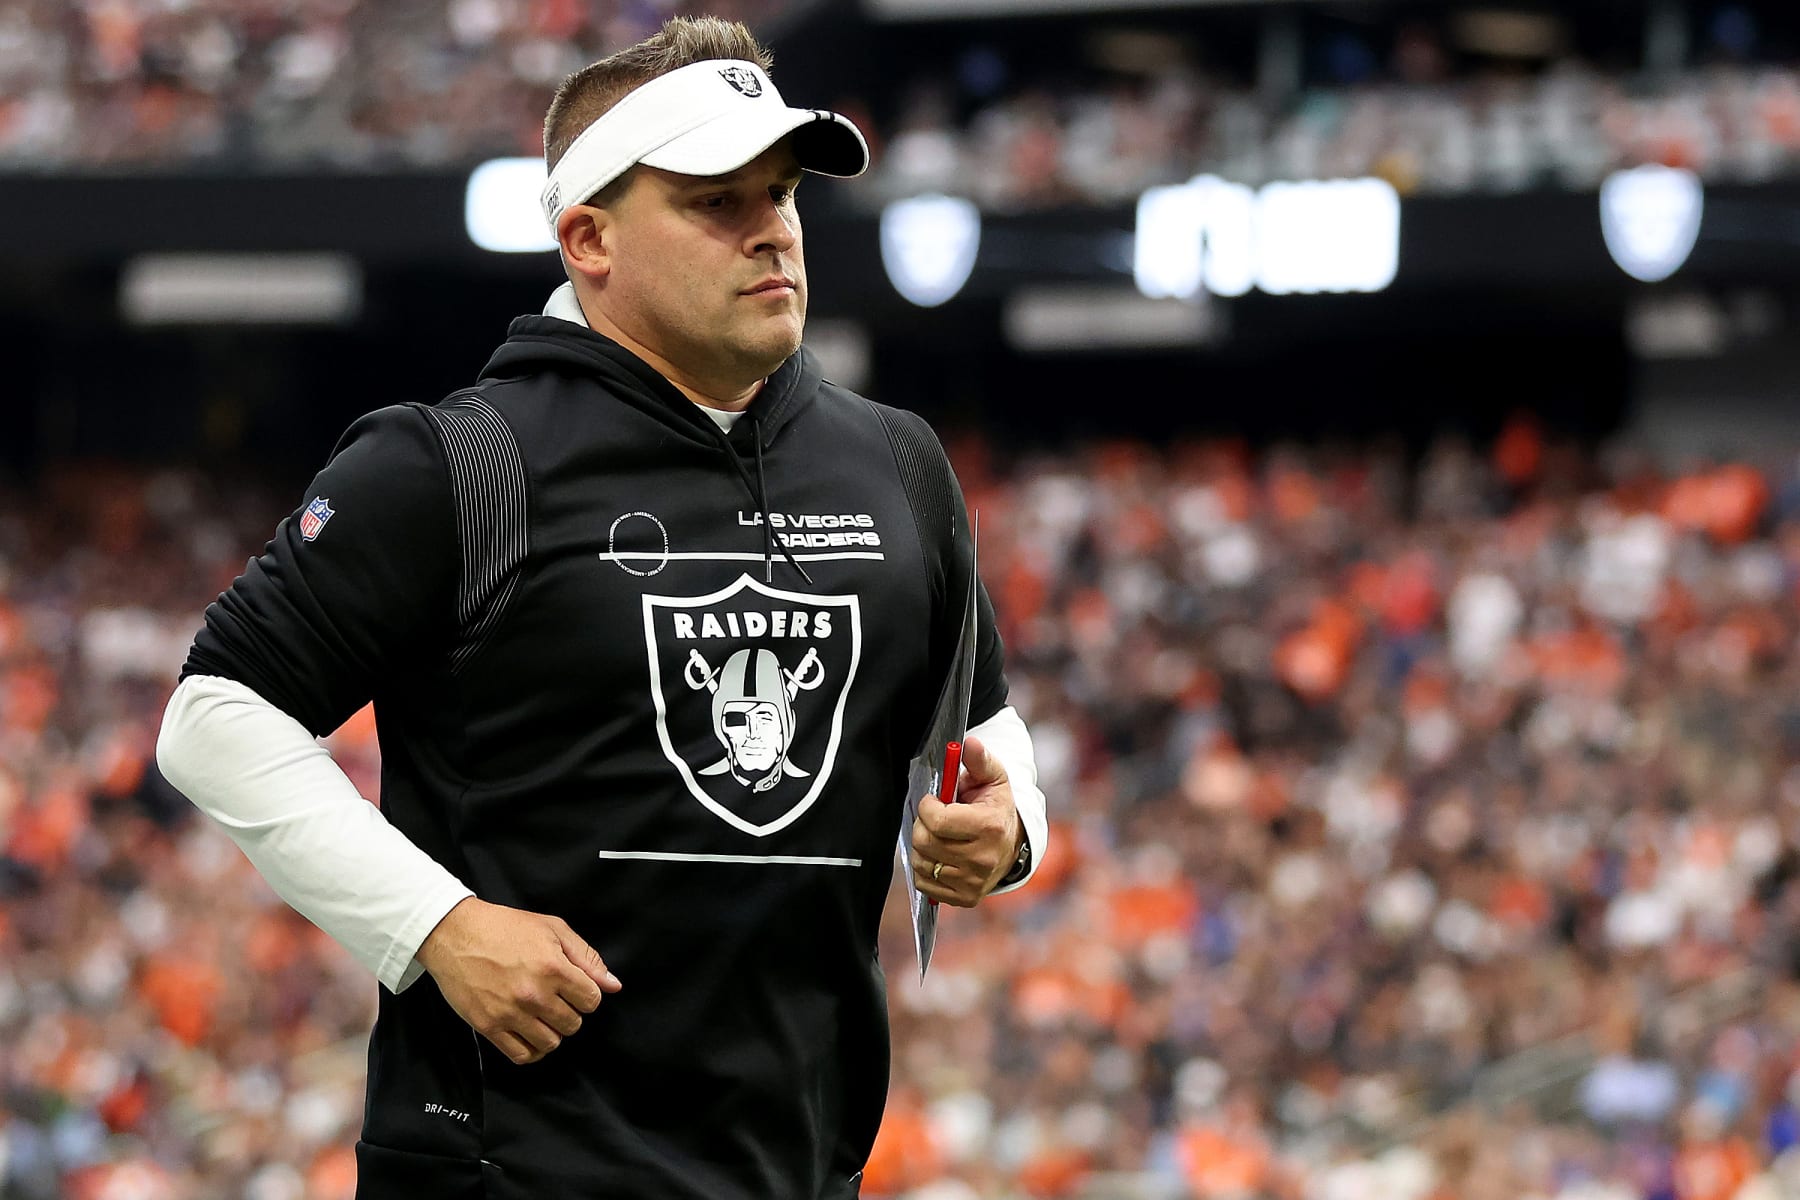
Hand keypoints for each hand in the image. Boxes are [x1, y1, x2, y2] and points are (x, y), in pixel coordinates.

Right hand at [414, 897, 621, 1064]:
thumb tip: (613, 985)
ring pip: (550, 1043)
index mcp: (553, 968)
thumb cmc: (504, 927)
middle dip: (570, 1013)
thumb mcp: (552, 929)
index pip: (591, 1001)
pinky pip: (521, 1055)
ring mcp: (510, 1014)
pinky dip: (532, 1050)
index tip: (575, 989)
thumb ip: (586, 957)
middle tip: (556, 1000)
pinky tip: (529, 1034)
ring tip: (542, 1016)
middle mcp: (534, 994)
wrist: (455, 934)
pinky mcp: (488, 1026)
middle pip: (573, 1024)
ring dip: (551, 1032)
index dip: (587, 995)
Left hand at [909, 734, 1023, 907]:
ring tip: (938, 835)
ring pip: (921, 862)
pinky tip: (939, 855)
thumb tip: (969, 743)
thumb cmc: (995, 808)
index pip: (937, 820)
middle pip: (924, 842)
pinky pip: (923, 883)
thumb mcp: (993, 778)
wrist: (1011, 846)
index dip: (927, 806)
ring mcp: (973, 882)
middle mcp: (982, 859)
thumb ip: (979, 759)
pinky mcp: (964, 898)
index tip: (934, 801)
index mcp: (989, 827)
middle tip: (933, 817)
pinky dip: (925, 867)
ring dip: (922, 845)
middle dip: (922, 824)